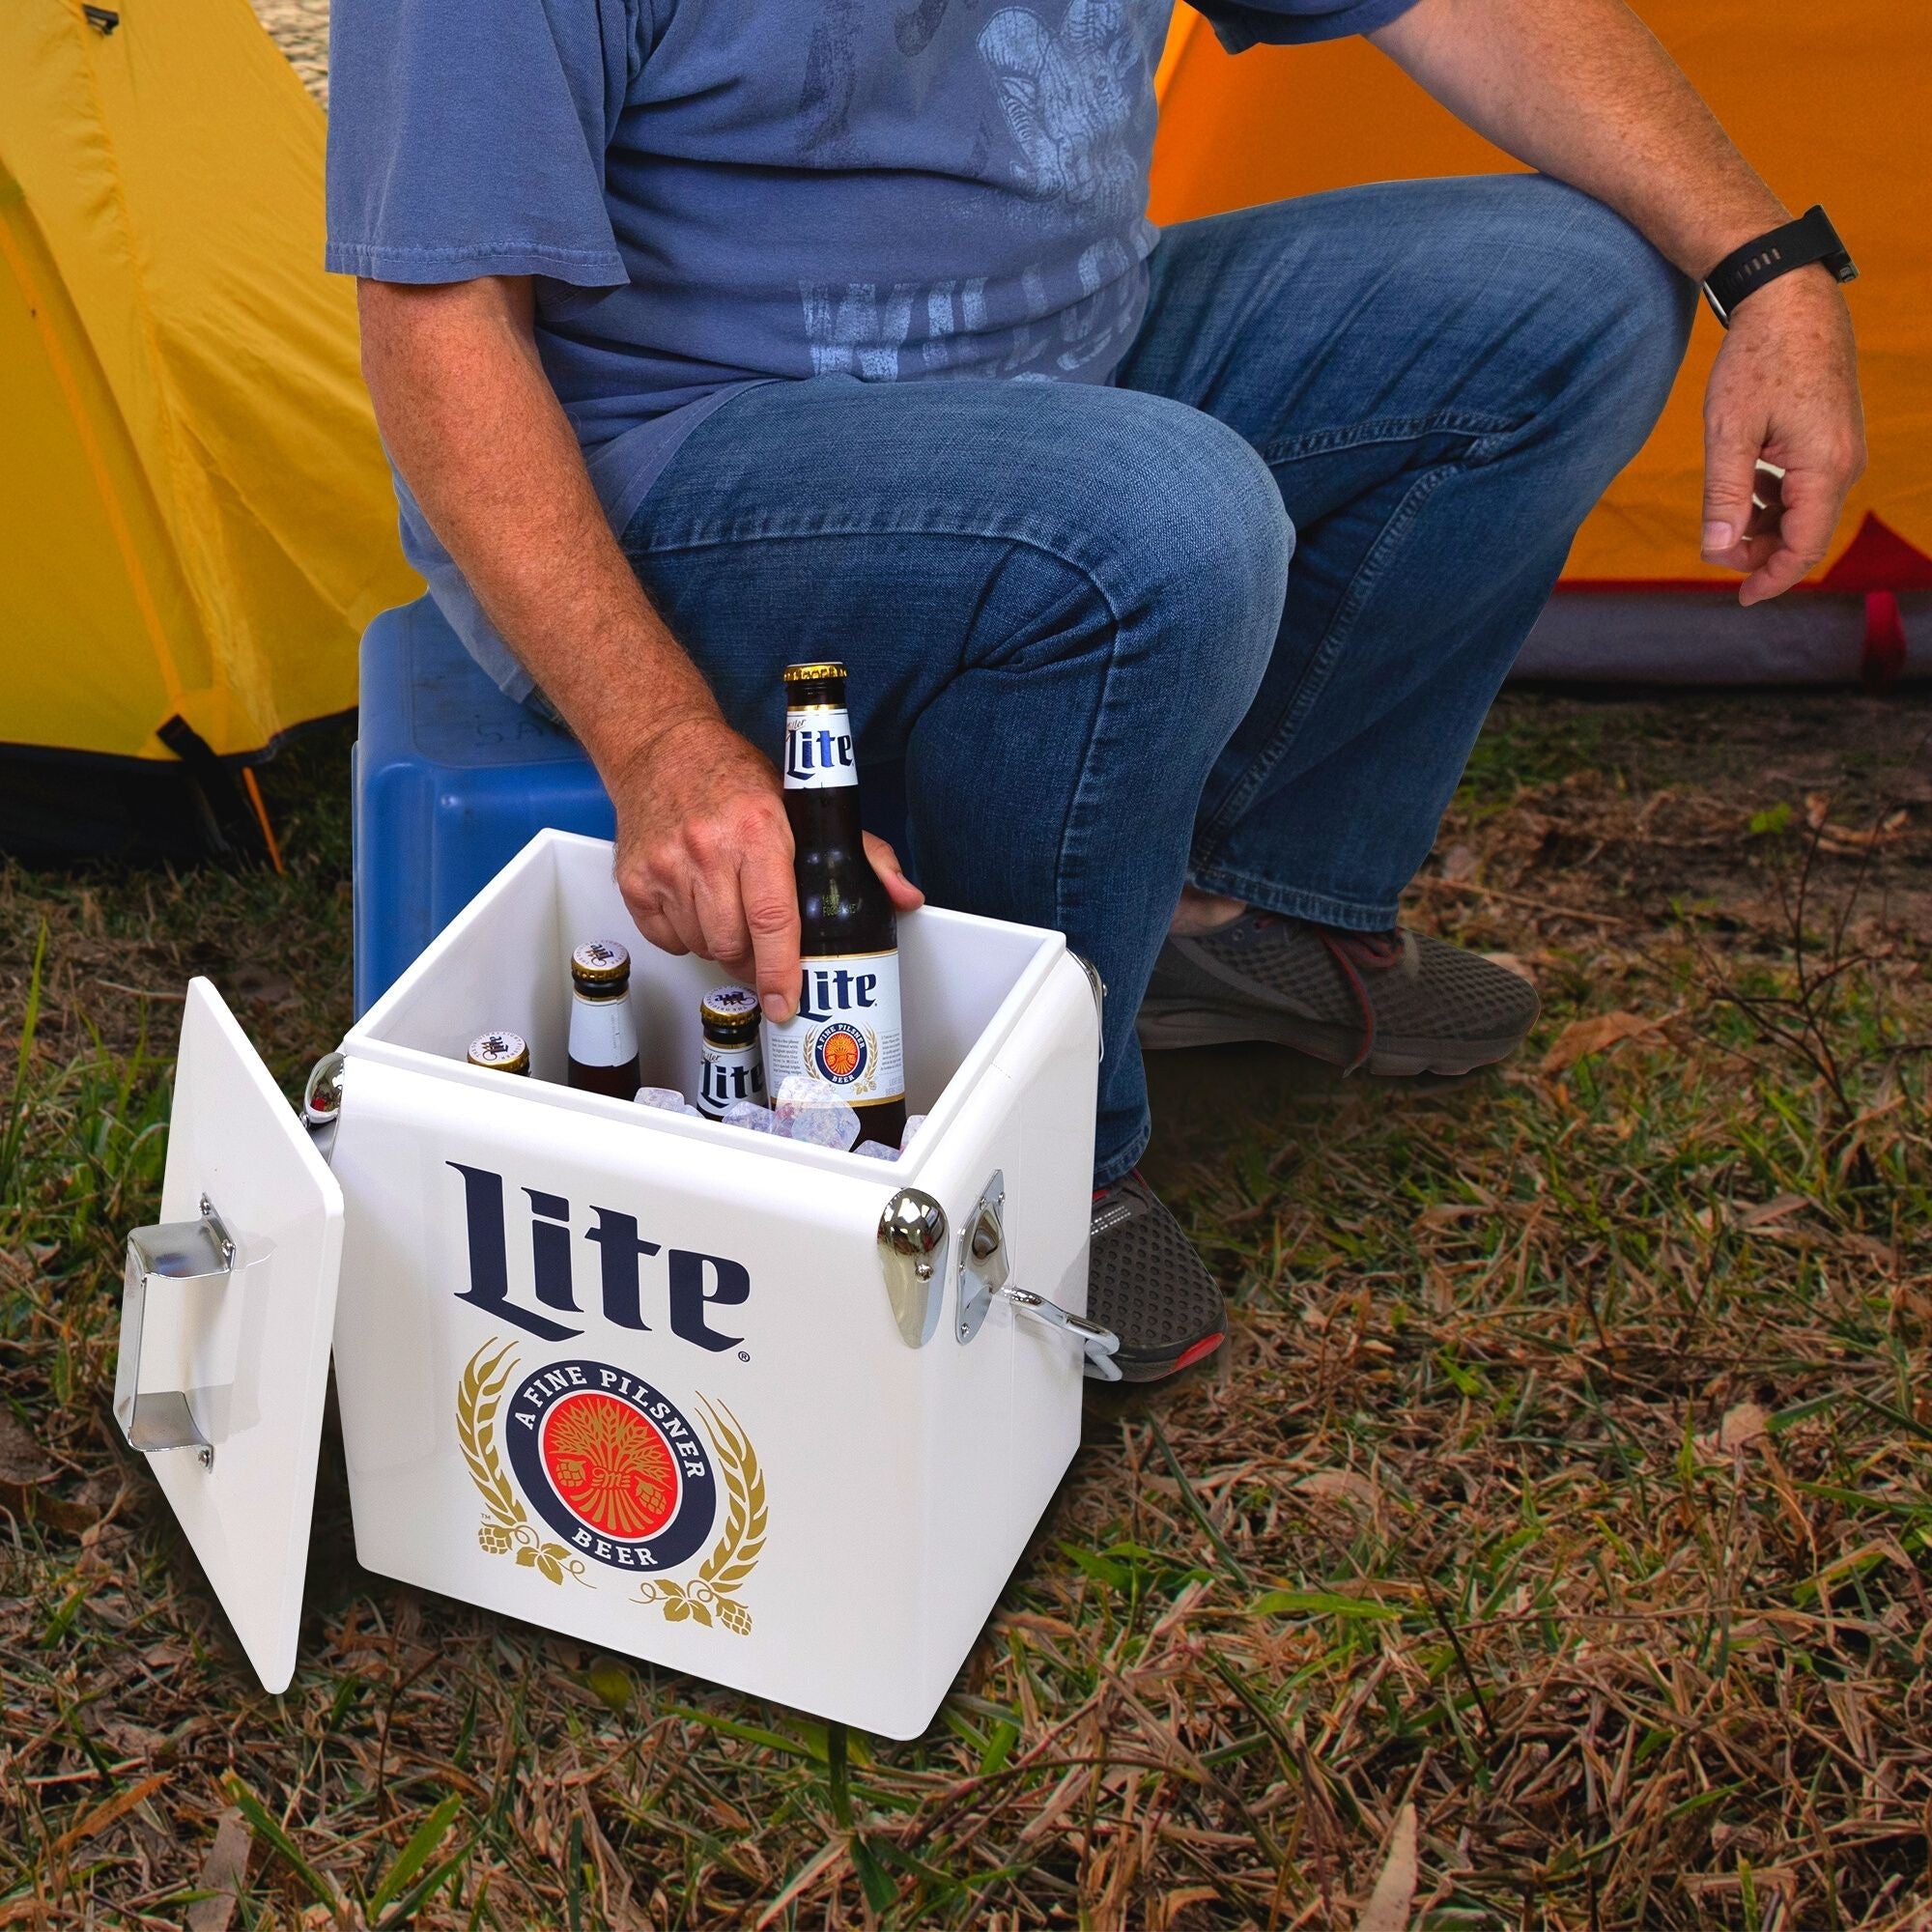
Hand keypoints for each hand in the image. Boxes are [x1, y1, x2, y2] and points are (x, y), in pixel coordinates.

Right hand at [607, 712, 921, 1021]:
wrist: (662, 748)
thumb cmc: (735, 778)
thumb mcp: (803, 805)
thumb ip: (863, 853)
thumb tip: (904, 896)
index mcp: (758, 830)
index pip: (773, 919)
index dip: (781, 970)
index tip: (788, 1001)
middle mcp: (707, 849)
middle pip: (733, 944)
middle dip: (754, 961)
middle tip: (765, 950)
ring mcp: (665, 866)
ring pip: (701, 945)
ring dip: (721, 945)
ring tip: (731, 912)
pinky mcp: (634, 880)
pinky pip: (667, 938)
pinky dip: (686, 935)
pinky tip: (697, 904)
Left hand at [1700, 269, 1865, 605]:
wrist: (1789, 300)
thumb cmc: (1758, 360)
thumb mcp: (1729, 432)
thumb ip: (1725, 496)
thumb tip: (1717, 551)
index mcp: (1824, 469)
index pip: (1804, 548)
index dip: (1771, 579)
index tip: (1740, 598)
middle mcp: (1844, 464)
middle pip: (1805, 534)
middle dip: (1761, 552)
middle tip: (1715, 548)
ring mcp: (1842, 450)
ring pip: (1804, 512)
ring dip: (1764, 526)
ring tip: (1724, 516)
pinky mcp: (1832, 437)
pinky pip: (1806, 486)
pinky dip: (1773, 499)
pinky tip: (1743, 485)